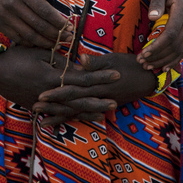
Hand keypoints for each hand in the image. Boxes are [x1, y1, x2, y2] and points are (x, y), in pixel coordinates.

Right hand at [0, 0, 71, 47]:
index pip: (43, 9)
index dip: (58, 20)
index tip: (69, 26)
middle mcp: (11, 4)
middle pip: (38, 24)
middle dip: (56, 34)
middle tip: (69, 38)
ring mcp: (3, 16)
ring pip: (28, 34)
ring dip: (45, 41)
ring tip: (58, 44)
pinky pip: (17, 37)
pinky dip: (30, 43)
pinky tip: (40, 43)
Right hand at [0, 45, 120, 111]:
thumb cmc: (16, 56)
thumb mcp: (39, 52)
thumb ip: (59, 60)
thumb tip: (77, 65)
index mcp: (53, 77)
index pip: (83, 78)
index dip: (100, 77)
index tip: (116, 74)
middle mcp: (51, 94)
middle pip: (80, 98)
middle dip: (98, 99)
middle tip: (116, 101)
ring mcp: (44, 104)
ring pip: (70, 109)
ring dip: (88, 110)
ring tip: (103, 113)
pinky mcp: (37, 108)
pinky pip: (57, 114)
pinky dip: (69, 116)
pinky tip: (78, 118)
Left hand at [33, 52, 155, 126]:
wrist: (148, 77)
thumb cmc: (130, 64)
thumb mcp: (113, 59)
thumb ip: (96, 62)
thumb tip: (80, 59)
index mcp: (97, 83)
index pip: (73, 89)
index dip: (57, 92)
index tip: (40, 94)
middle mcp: (97, 96)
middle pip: (71, 103)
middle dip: (52, 106)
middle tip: (34, 107)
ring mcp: (100, 103)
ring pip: (76, 112)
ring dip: (59, 116)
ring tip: (42, 120)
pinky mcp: (103, 107)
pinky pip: (86, 115)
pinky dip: (73, 119)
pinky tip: (61, 123)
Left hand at [136, 0, 182, 71]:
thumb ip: (157, 2)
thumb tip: (152, 17)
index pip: (170, 34)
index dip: (157, 46)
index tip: (143, 53)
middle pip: (175, 45)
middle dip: (158, 56)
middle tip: (141, 62)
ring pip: (180, 49)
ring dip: (164, 60)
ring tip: (148, 66)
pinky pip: (182, 48)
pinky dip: (173, 59)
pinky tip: (163, 67)